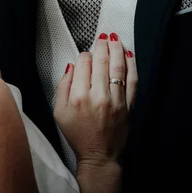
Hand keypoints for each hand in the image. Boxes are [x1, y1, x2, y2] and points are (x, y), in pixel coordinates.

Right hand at [54, 33, 136, 165]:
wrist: (100, 156)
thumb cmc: (78, 134)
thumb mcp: (58, 112)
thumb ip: (62, 86)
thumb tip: (72, 66)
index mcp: (79, 97)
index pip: (83, 64)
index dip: (84, 55)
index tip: (84, 56)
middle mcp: (98, 96)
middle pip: (102, 61)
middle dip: (102, 45)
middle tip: (102, 37)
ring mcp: (116, 100)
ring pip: (118, 67)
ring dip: (117, 49)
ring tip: (115, 38)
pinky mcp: (129, 105)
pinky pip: (133, 80)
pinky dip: (131, 65)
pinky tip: (128, 54)